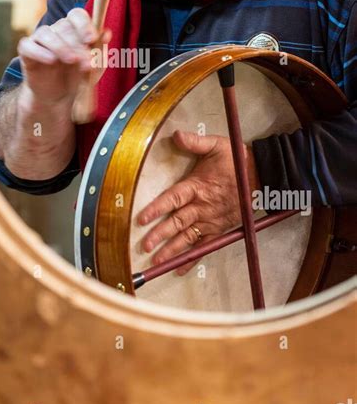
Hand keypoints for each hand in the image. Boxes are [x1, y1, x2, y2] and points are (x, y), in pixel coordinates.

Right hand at [17, 8, 111, 106]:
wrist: (59, 98)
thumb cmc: (78, 77)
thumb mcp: (94, 66)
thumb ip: (100, 49)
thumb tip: (106, 32)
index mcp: (74, 29)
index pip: (77, 15)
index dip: (84, 24)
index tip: (91, 39)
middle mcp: (56, 30)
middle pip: (63, 25)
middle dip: (76, 43)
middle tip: (85, 61)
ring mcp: (40, 40)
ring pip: (46, 32)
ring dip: (60, 46)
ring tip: (71, 60)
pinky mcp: (26, 52)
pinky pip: (28, 45)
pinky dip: (39, 52)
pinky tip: (51, 61)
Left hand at [137, 130, 260, 274]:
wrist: (262, 176)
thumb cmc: (236, 160)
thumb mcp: (216, 145)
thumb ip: (195, 142)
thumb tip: (176, 135)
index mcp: (198, 186)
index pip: (173, 198)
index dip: (157, 208)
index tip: (142, 219)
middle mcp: (202, 206)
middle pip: (177, 222)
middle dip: (160, 235)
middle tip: (144, 246)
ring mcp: (211, 220)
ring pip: (188, 237)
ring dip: (172, 250)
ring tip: (156, 261)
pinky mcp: (219, 229)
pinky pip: (204, 246)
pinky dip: (192, 258)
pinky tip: (179, 269)